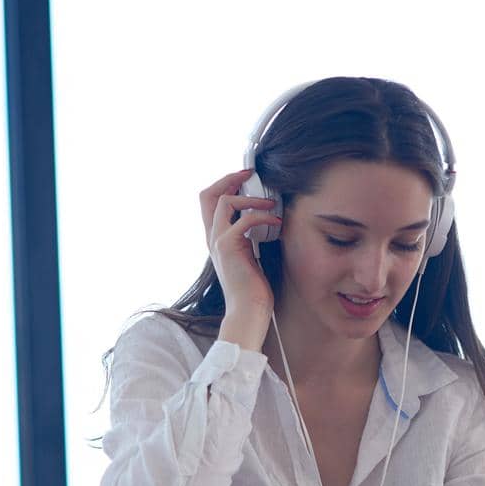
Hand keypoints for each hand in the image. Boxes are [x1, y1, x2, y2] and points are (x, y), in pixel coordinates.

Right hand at [200, 169, 279, 322]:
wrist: (247, 311)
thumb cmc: (252, 289)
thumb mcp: (249, 255)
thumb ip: (247, 237)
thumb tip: (262, 219)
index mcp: (215, 239)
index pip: (209, 202)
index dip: (224, 184)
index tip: (245, 178)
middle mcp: (212, 237)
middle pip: (207, 194)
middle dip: (229, 178)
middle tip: (250, 174)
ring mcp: (218, 241)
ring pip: (224, 200)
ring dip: (250, 196)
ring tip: (270, 203)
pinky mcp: (229, 246)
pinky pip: (245, 219)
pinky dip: (263, 216)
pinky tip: (276, 223)